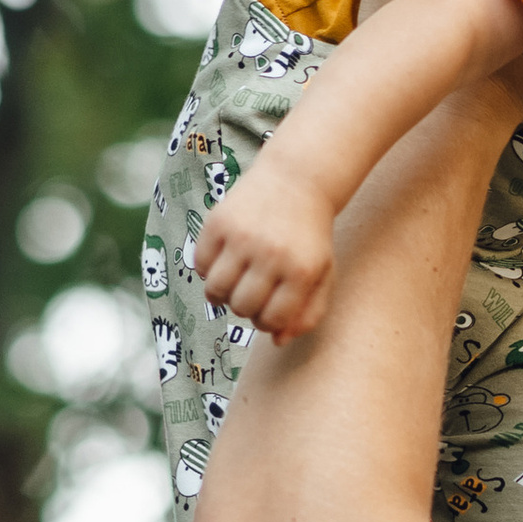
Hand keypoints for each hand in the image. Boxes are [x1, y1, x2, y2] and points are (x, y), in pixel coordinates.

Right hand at [194, 150, 352, 341]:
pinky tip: (223, 258)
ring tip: (233, 282)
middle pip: (241, 308)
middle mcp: (271, 255)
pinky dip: (207, 269)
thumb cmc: (310, 236)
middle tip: (250, 293)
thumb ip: (308, 313)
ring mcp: (243, 237)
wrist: (297, 180)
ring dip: (221, 294)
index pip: (271, 321)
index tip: (268, 309)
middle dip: (244, 308)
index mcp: (301, 272)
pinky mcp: (218, 222)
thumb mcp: (322, 273)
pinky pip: (200, 264)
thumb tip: (278, 342)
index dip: (266, 323)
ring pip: (216, 291)